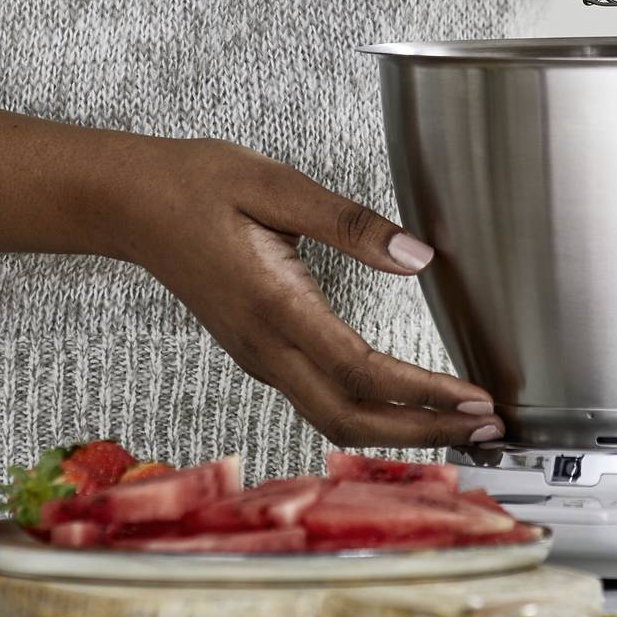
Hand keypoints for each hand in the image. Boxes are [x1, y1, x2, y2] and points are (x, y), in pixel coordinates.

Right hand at [108, 137, 503, 451]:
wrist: (130, 204)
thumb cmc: (195, 185)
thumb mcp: (275, 184)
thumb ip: (350, 222)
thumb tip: (417, 256)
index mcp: (273, 306)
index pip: (361, 371)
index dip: (424, 393)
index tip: (474, 396)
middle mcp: (265, 347)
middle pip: (352, 420)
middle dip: (425, 431)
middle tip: (487, 427)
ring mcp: (259, 357)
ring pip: (335, 419)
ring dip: (400, 430)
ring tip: (458, 422)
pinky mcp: (259, 353)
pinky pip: (320, 401)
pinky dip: (370, 413)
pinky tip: (403, 402)